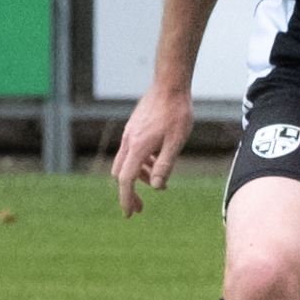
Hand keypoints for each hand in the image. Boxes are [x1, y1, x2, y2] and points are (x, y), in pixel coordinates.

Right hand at [109, 88, 195, 216]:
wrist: (170, 86)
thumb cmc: (177, 113)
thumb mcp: (176, 143)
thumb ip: (165, 166)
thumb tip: (156, 187)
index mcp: (137, 147)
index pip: (127, 180)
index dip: (127, 198)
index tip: (129, 213)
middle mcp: (128, 142)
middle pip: (122, 174)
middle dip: (129, 192)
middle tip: (140, 207)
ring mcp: (129, 134)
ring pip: (126, 163)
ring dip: (138, 176)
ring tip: (157, 183)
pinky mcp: (134, 128)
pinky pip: (132, 152)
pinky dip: (141, 162)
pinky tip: (156, 163)